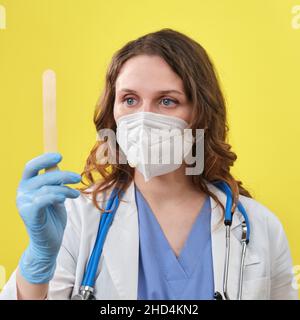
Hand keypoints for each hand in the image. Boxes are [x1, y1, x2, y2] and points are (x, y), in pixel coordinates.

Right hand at [16, 152, 81, 283]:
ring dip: (65, 189)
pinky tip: (65, 199)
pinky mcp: (29, 214)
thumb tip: (56, 166)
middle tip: (78, 177)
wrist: (49, 242)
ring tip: (76, 194)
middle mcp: (22, 192)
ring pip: (47, 188)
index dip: (44, 159)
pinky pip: (43, 200)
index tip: (60, 157)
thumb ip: (54, 182)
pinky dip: (56, 196)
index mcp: (27, 185)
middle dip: (63, 175)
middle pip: (43, 176)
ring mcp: (24, 203)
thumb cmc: (53, 217)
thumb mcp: (56, 195)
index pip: (31, 166)